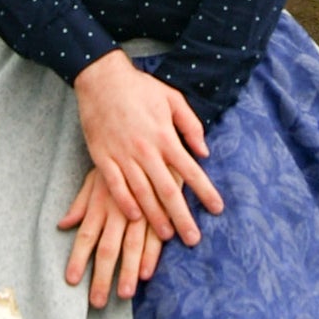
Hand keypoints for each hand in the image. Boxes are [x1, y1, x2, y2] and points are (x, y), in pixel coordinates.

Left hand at [59, 167, 164, 306]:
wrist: (149, 134)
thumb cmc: (119, 157)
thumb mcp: (96, 176)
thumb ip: (81, 202)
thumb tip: (63, 224)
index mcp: (100, 203)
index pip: (85, 236)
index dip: (78, 259)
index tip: (71, 281)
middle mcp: (117, 210)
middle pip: (107, 248)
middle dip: (102, 277)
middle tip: (97, 302)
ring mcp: (140, 210)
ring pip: (131, 247)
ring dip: (128, 272)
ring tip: (124, 295)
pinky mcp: (161, 208)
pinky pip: (155, 235)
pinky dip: (151, 254)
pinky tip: (147, 272)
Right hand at [71, 49, 221, 247]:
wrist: (101, 79)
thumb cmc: (140, 88)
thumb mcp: (172, 99)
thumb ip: (190, 125)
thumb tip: (204, 152)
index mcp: (165, 137)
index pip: (191, 170)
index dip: (206, 192)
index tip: (217, 210)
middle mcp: (146, 150)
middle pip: (168, 190)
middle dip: (182, 217)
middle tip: (193, 239)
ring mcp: (123, 155)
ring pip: (142, 193)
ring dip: (155, 217)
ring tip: (167, 236)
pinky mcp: (102, 158)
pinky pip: (115, 186)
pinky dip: (125, 203)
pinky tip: (135, 218)